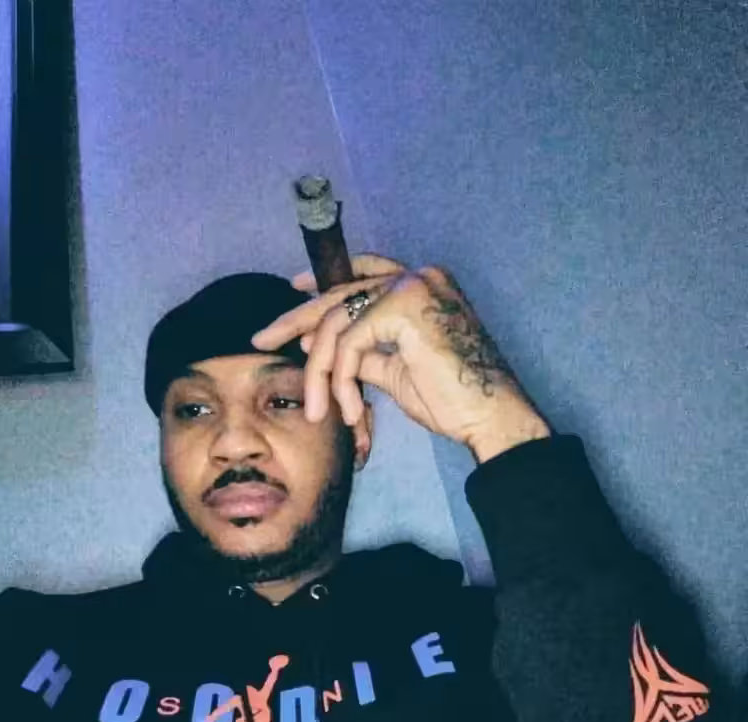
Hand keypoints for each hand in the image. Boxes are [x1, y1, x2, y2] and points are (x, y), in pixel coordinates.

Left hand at [251, 253, 550, 459]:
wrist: (490, 416)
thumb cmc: (455, 399)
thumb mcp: (396, 371)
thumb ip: (366, 354)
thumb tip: (324, 349)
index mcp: (421, 286)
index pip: (362, 273)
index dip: (325, 279)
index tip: (295, 288)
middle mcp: (418, 276)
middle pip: (340, 292)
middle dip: (297, 317)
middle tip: (262, 338)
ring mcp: (412, 286)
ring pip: (338, 322)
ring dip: (321, 370)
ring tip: (319, 408)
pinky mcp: (404, 307)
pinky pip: (350, 341)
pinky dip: (342, 378)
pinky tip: (349, 408)